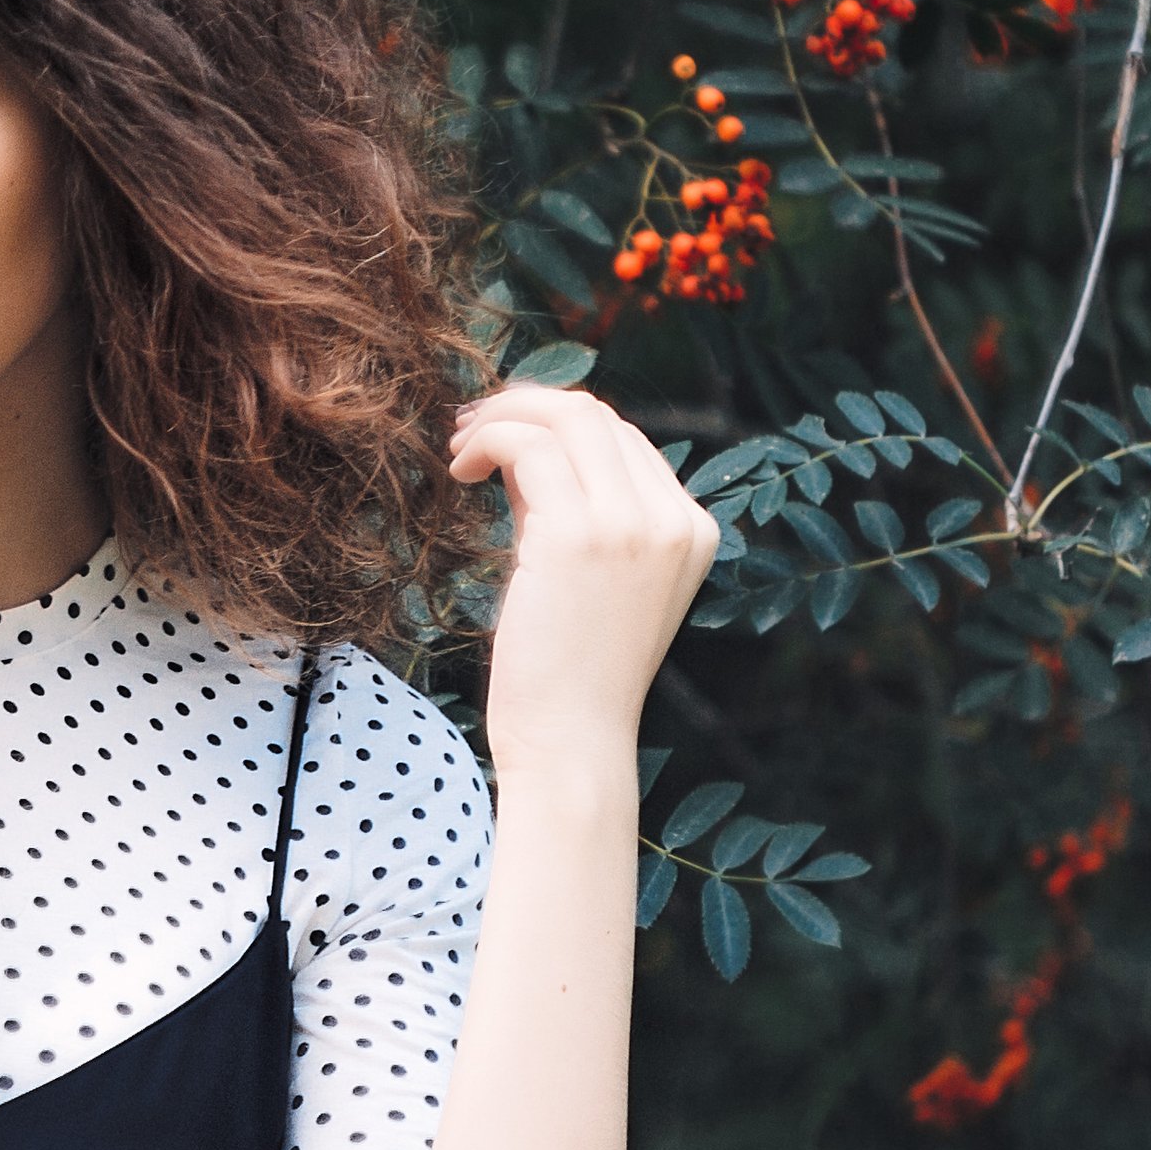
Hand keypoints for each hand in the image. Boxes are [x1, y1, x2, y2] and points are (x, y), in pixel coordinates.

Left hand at [445, 382, 716, 779]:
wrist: (571, 743)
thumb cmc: (569, 669)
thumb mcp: (583, 571)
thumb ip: (567, 505)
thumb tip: (521, 441)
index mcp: (692, 530)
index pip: (622, 438)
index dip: (556, 424)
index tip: (502, 436)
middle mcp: (675, 520)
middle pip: (596, 415)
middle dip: (525, 406)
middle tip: (468, 428)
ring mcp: (633, 524)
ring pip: (565, 417)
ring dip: (500, 418)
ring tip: (458, 449)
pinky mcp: (581, 534)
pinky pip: (529, 447)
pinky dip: (488, 442)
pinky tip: (459, 472)